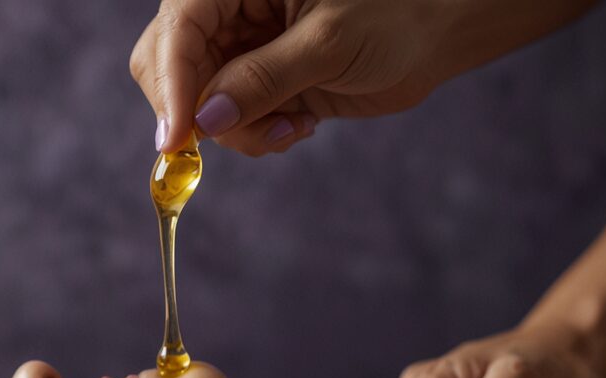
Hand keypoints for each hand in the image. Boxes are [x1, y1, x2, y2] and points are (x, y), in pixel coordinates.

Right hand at [130, 0, 451, 156]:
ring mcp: (241, 46)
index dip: (172, 81)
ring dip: (238, 130)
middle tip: (247, 135)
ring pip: (198, 102)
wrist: (434, 32)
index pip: (180, 25)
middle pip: (170, 64)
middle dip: (200, 112)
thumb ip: (264, 78)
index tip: (178, 138)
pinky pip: (230, 120)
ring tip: (292, 128)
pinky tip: (298, 124)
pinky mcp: (258, 81)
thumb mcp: (329, 43)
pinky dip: (256, 134)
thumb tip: (205, 119)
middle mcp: (231, 8)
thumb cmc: (396, 14)